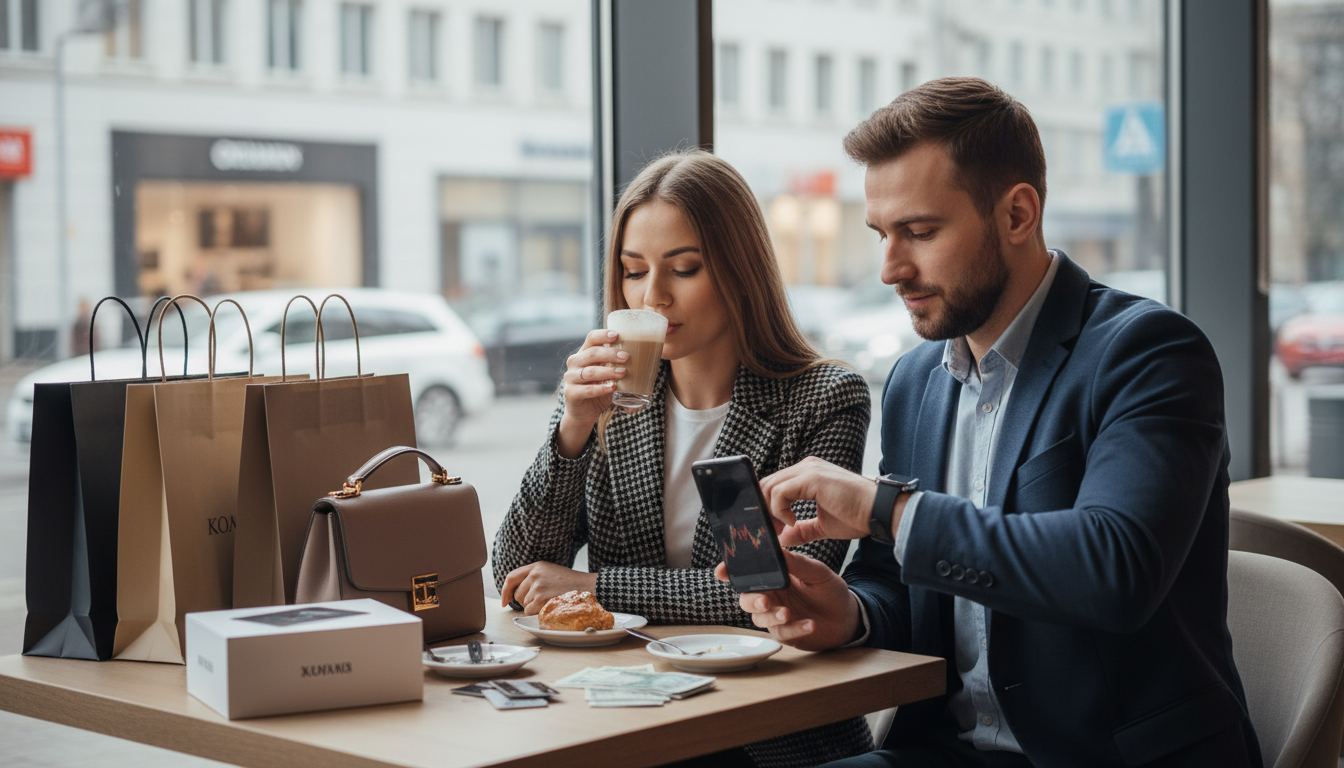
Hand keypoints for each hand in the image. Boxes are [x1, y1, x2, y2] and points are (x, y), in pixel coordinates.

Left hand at [499, 562, 598, 614]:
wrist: (587, 587)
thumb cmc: (570, 583)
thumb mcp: (550, 572)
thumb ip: (535, 576)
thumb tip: (517, 592)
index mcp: (537, 566)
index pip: (512, 577)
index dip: (505, 590)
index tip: (504, 601)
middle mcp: (535, 574)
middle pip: (518, 594)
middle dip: (525, 601)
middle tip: (541, 601)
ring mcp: (537, 586)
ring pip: (524, 604)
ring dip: (534, 607)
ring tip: (550, 600)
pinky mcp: (541, 598)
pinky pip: (529, 611)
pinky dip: (537, 612)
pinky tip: (549, 606)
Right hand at [557, 329, 628, 456]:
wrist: (583, 413)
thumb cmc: (598, 388)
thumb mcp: (607, 373)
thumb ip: (616, 364)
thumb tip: (643, 355)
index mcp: (583, 353)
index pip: (591, 338)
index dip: (603, 335)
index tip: (617, 335)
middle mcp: (575, 363)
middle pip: (591, 353)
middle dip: (610, 354)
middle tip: (626, 357)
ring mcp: (570, 378)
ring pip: (590, 372)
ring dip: (608, 371)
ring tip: (623, 373)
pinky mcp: (571, 393)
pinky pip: (587, 390)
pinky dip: (601, 388)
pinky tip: (613, 387)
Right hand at [715, 549, 861, 651]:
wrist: (849, 616)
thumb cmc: (830, 590)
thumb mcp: (817, 572)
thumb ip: (797, 564)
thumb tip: (778, 551)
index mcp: (774, 577)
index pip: (748, 574)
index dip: (731, 573)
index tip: (721, 572)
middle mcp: (771, 596)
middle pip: (746, 599)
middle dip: (752, 600)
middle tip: (765, 601)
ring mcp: (776, 616)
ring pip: (758, 618)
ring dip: (771, 616)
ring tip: (787, 614)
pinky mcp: (786, 634)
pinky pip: (781, 633)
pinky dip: (794, 629)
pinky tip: (809, 624)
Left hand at [759, 456, 876, 545]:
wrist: (880, 511)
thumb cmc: (857, 516)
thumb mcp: (822, 525)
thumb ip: (801, 529)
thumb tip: (784, 538)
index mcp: (807, 474)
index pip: (774, 485)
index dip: (767, 507)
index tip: (772, 528)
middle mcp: (806, 467)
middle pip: (767, 484)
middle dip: (764, 510)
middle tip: (773, 531)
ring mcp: (809, 469)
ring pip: (770, 486)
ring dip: (770, 511)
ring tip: (782, 528)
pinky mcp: (812, 477)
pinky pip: (780, 492)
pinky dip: (779, 510)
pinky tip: (792, 522)